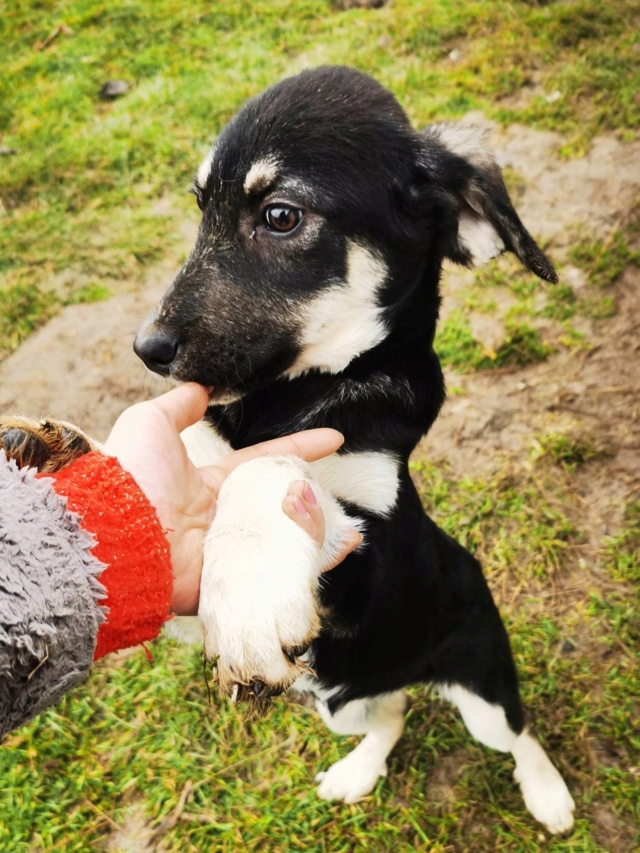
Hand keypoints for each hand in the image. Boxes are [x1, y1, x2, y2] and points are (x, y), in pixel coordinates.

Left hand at [104, 383, 359, 614]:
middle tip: (338, 496)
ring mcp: (227, 552)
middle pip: (278, 506)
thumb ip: (179, 405)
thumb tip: (200, 386)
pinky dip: (308, 567)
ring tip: (346, 531)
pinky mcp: (228, 582)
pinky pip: (275, 575)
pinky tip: (337, 553)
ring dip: (315, 535)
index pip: (264, 461)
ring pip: (283, 542)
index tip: (333, 439)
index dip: (299, 449)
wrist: (114, 532)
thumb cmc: (132, 475)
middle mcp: (221, 519)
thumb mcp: (151, 423)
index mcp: (209, 485)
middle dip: (311, 501)